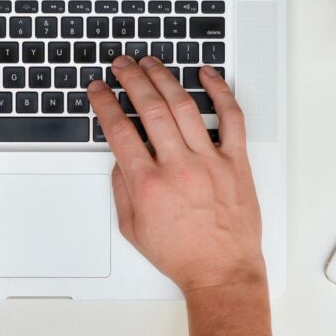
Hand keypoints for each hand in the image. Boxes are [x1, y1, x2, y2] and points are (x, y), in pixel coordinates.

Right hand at [87, 57, 264, 294]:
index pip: (120, 130)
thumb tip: (120, 158)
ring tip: (151, 63)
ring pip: (184, 106)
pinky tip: (206, 75)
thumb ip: (122, 189)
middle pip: (150, 108)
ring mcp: (210, 161)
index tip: (99, 89)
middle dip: (131, 80)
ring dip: (164, 78)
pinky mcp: (236, 161)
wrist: (222, 272)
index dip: (105, 103)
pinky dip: (219, 91)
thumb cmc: (181, 254)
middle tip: (121, 65)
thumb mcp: (133, 228)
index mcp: (149, 184)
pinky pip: (231, 118)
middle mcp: (178, 167)